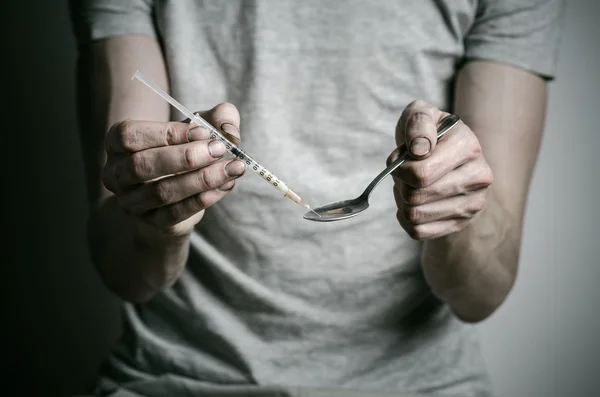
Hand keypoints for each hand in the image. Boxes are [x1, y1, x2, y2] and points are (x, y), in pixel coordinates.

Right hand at [102, 103, 245, 236]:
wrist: (178, 195)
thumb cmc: (185, 152)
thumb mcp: (200, 129)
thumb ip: (218, 119)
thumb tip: (229, 129)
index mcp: (117, 144)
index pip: (129, 135)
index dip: (167, 132)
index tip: (203, 131)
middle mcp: (117, 174)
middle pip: (142, 165)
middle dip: (185, 157)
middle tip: (219, 149)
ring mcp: (132, 202)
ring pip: (162, 192)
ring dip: (202, 179)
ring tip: (233, 167)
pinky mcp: (153, 223)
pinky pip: (176, 213)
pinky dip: (204, 198)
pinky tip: (226, 185)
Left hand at [388, 100, 492, 239]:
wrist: (445, 155)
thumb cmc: (428, 133)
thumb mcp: (419, 113)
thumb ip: (418, 122)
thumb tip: (420, 149)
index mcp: (469, 147)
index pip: (420, 173)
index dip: (398, 167)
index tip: (400, 158)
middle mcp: (478, 177)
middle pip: (415, 196)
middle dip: (400, 184)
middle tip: (404, 173)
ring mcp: (473, 204)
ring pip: (415, 216)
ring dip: (402, 201)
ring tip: (410, 185)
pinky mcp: (461, 223)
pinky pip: (418, 232)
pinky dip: (406, 219)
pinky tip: (414, 203)